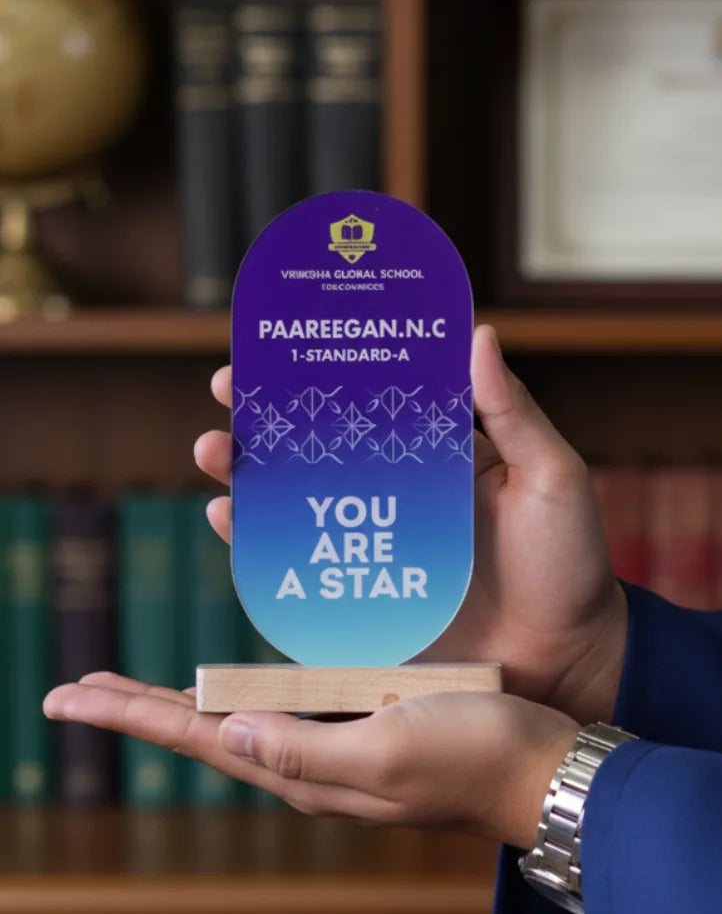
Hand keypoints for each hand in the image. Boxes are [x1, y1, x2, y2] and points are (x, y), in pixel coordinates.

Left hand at [43, 671, 577, 849]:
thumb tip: (228, 735)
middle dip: (139, 708)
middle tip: (81, 688)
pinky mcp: (361, 720)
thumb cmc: (475, 757)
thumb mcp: (389, 754)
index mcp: (305, 768)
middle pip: (202, 731)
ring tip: (139, 687)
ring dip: (182, 701)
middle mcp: (308, 759)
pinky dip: (243, 688)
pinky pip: (283, 703)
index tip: (71, 697)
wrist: (541, 765)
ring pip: (236, 718)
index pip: (197, 740)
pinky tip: (240, 679)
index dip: (132, 715)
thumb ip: (307, 751)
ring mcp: (333, 742)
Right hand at [195, 325, 626, 724]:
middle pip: (317, 447)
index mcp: (438, 455)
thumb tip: (478, 332)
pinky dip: (258, 541)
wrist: (566, 659)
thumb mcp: (551, 476)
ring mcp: (373, 542)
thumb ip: (514, 412)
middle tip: (225, 393)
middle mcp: (397, 492)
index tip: (278, 347)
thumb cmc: (569, 563)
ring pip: (296, 500)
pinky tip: (227, 518)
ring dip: (247, 475)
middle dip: (264, 419)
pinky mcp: (362, 592)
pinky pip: (299, 561)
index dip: (323, 372)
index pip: (370, 401)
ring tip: (211, 454)